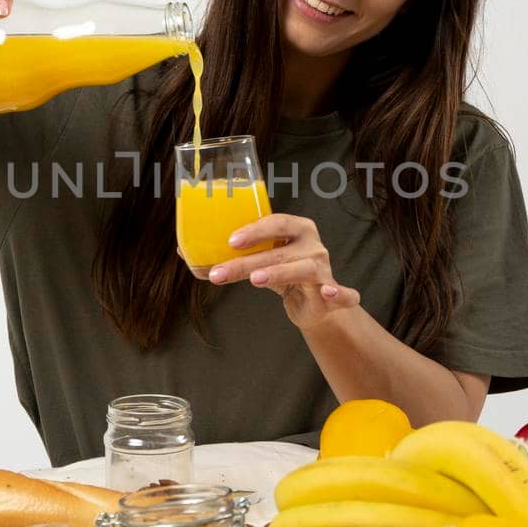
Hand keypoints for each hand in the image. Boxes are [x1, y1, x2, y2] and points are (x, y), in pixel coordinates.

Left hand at [202, 213, 359, 329]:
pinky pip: (342, 294)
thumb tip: (185, 252)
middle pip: (279, 251)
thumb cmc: (282, 274)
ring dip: (279, 273)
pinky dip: (340, 292)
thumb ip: (230, 256)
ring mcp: (325, 270)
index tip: (230, 241)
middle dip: (247, 262)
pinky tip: (329, 293)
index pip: (277, 222)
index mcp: (297, 229)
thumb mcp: (258, 262)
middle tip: (221, 272)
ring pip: (303, 269)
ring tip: (256, 280)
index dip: (254, 230)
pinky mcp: (334, 296)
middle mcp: (313, 245)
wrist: (312, 304)